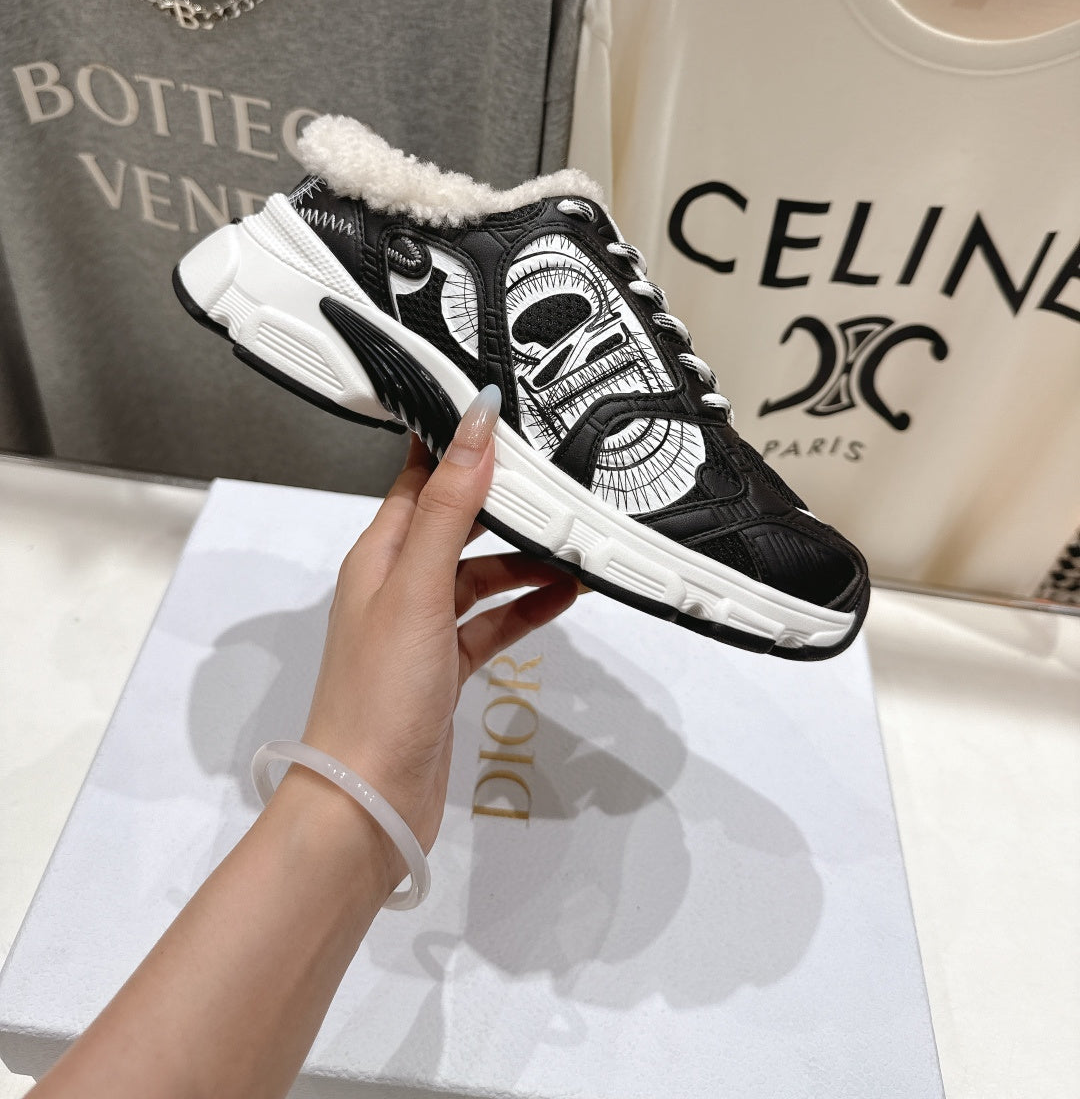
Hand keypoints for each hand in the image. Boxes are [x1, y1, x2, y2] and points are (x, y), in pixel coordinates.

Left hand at [282, 385, 577, 877]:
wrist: (367, 802)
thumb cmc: (378, 693)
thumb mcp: (418, 585)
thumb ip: (450, 505)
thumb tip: (473, 424)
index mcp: (379, 555)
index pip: (419, 479)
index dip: (455, 443)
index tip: (500, 412)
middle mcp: (397, 584)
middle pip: (457, 522)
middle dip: (505, 501)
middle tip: (559, 475)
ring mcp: (422, 628)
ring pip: (482, 574)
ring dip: (525, 558)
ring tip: (577, 540)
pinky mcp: (446, 668)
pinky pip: (493, 622)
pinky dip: (527, 607)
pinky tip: (565, 595)